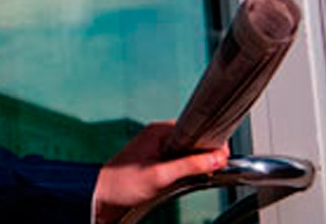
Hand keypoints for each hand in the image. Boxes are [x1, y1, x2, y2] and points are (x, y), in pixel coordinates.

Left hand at [93, 121, 229, 223]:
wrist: (102, 197)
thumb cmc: (122, 184)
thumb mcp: (161, 176)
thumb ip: (190, 165)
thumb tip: (217, 158)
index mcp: (159, 131)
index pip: (196, 127)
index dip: (212, 142)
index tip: (223, 157)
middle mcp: (159, 136)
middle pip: (195, 140)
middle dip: (206, 155)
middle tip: (213, 170)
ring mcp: (158, 148)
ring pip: (189, 153)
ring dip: (197, 164)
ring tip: (200, 176)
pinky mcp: (158, 161)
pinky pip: (181, 162)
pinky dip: (189, 171)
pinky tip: (188, 180)